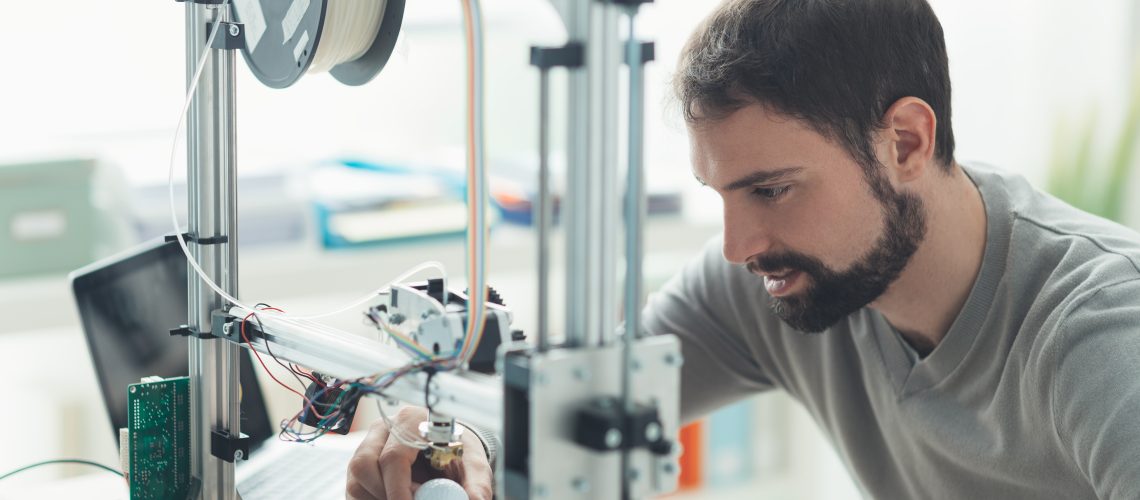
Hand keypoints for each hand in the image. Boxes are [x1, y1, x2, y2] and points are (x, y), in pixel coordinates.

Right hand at [346, 406, 492, 499]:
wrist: (449, 446)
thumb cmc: (459, 451)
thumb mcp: (473, 465)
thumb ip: (476, 484)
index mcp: (410, 420)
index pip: (394, 456)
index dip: (399, 489)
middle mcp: (383, 429)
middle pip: (366, 466)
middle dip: (388, 495)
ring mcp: (367, 446)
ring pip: (358, 481)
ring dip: (380, 498)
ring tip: (410, 497)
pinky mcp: (361, 466)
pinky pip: (356, 490)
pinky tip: (398, 496)